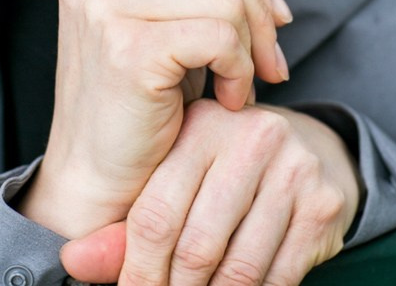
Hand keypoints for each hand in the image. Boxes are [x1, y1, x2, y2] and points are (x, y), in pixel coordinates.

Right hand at [18, 0, 291, 237]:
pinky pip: (219, 35)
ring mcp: (102, 4)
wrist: (99, 186)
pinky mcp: (126, 46)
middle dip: (260, 12)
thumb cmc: (141, 106)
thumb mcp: (162, 24)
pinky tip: (230, 101)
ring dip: (251, 47)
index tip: (276, 21)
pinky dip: (240, 69)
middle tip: (272, 64)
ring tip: (243, 87)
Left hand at [60, 99, 359, 285]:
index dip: (135, 272)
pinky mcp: (322, 203)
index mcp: (202, 125)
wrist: (312, 150)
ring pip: (238, 269)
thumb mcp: (178, 180)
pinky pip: (279, 277)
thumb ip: (129, 226)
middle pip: (195, 247)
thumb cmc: (228, 171)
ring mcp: (293, 168)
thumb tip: (73, 261)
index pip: (155, 215)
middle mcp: (251, 137)